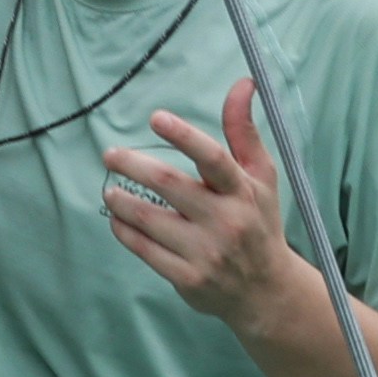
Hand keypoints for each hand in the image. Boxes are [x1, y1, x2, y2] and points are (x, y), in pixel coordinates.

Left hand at [105, 83, 304, 341]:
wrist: (268, 293)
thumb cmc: (260, 223)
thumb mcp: (261, 177)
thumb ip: (243, 131)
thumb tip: (242, 83)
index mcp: (243, 192)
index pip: (213, 159)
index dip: (184, 136)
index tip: (156, 118)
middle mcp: (226, 221)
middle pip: (169, 185)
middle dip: (132, 165)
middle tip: (110, 154)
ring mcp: (206, 253)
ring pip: (148, 219)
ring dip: (120, 199)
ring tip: (109, 189)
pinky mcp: (188, 278)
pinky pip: (144, 249)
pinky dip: (124, 229)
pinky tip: (117, 217)